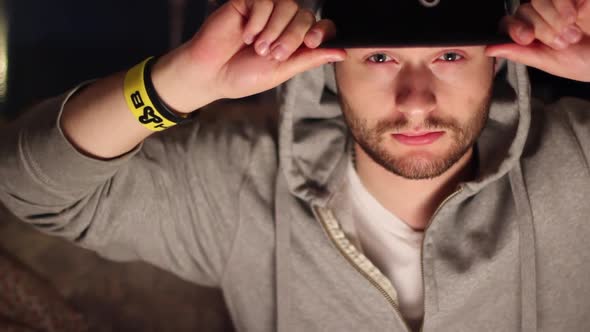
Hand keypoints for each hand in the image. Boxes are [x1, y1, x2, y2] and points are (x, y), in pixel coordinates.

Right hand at [153, 0, 345, 111]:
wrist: (210, 73)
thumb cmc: (243, 76)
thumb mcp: (281, 71)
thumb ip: (309, 59)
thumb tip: (341, 53)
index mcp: (294, 42)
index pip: (320, 27)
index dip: (322, 31)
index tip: (313, 42)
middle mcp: (283, 23)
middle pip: (305, 16)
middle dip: (292, 36)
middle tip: (272, 54)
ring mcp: (266, 11)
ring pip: (287, 6)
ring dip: (274, 29)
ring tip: (257, 47)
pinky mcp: (248, 3)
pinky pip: (264, 1)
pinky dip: (258, 20)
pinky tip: (246, 35)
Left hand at [485, 0, 589, 81]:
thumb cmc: (588, 62)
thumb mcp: (552, 63)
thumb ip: (522, 54)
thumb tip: (490, 49)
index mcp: (535, 33)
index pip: (511, 23)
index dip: (513, 28)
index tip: (526, 38)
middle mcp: (545, 15)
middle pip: (524, 10)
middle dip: (541, 28)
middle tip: (563, 41)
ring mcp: (560, 3)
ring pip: (537, 0)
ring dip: (553, 19)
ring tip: (573, 32)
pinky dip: (563, 6)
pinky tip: (576, 16)